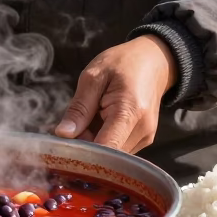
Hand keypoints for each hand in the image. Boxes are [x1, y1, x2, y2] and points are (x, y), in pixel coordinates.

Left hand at [54, 35, 175, 153]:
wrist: (153, 61)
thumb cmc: (122, 63)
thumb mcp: (93, 77)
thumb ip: (79, 107)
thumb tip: (63, 134)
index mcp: (130, 110)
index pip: (106, 148)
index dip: (82, 152)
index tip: (63, 144)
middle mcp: (142, 129)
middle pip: (106, 155)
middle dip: (85, 145)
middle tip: (74, 124)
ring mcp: (145, 137)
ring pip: (111, 155)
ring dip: (94, 142)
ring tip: (90, 118)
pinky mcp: (143, 140)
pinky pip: (117, 149)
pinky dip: (103, 140)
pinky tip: (100, 122)